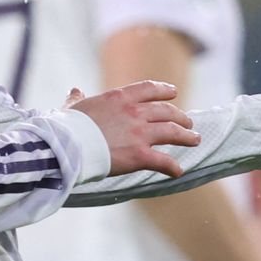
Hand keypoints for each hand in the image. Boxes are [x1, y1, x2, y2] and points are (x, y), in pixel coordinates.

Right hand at [63, 81, 198, 177]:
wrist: (65, 146)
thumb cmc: (66, 127)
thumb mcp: (73, 108)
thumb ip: (78, 99)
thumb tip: (75, 91)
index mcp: (120, 98)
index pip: (149, 89)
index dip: (164, 90)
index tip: (174, 93)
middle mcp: (135, 112)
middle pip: (167, 112)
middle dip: (181, 117)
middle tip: (188, 123)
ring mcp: (140, 133)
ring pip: (173, 132)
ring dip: (187, 137)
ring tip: (195, 140)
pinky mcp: (140, 155)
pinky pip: (164, 161)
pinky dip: (173, 167)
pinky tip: (179, 172)